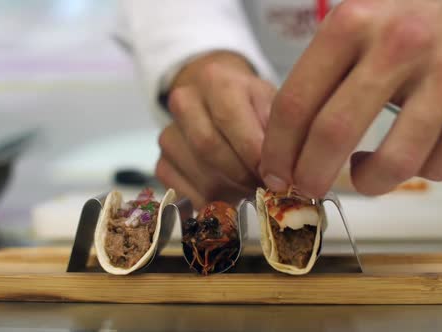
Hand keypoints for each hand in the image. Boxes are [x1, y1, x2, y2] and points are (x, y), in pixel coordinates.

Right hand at [156, 51, 276, 206]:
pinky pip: (187, 195)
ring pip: (201, 176)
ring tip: (253, 192)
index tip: (275, 172)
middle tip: (266, 187)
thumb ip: (275, 129)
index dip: (254, 153)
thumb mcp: (269, 102)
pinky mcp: (162, 164)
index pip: (229, 120)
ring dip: (232, 192)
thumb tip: (280, 169)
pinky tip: (231, 197)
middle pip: (208, 148)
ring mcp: (168, 135)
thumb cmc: (249, 104)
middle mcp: (184, 103)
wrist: (214, 100)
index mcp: (215, 81)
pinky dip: (214, 204)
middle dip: (243, 175)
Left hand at [260, 0, 441, 196]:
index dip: (277, 150)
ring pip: (394, 163)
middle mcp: (400, 45)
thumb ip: (316, 75)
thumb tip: (284, 146)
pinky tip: (402, 151)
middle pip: (335, 135)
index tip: (273, 171)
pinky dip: (414, 172)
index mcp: (352, 23)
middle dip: (308, 175)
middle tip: (305, 186)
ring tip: (360, 172)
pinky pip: (438, 166)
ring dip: (367, 183)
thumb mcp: (349, 22)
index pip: (295, 103)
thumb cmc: (399, 15)